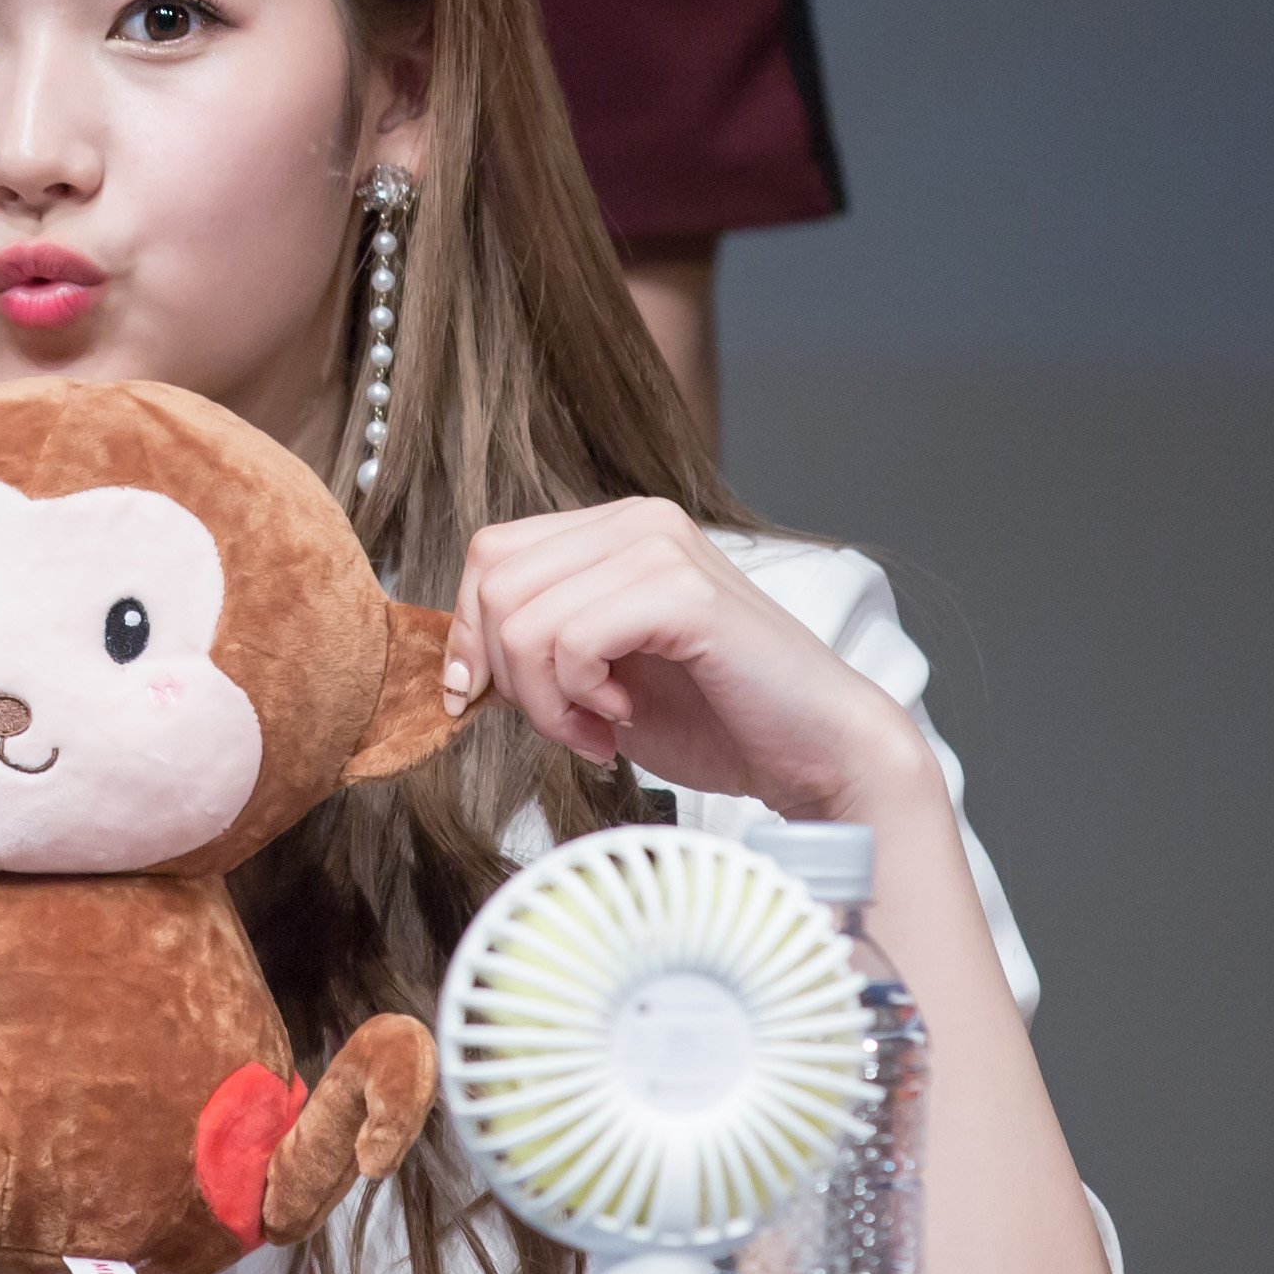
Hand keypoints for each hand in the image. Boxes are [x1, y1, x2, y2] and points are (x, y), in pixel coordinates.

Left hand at [441, 498, 933, 818]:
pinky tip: (624, 722)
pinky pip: (572, 641)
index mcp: (612, 530)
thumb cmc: (716, 720)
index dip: (471, 633)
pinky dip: (579, 699)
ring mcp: (662, 547)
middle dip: (507, 675)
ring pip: (524, 618)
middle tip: (565, 725)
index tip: (490, 700)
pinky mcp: (683, 592)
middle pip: (495, 580)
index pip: (490, 554)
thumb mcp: (598, 678)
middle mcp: (636, 521)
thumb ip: (536, 649)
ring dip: (546, 700)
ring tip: (599, 729)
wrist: (816, 753)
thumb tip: (458, 664)